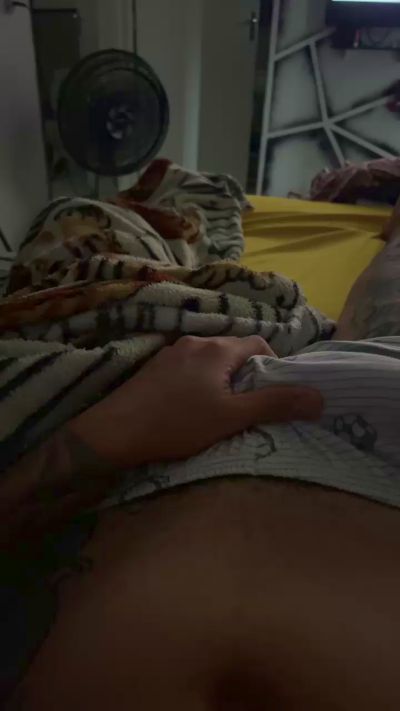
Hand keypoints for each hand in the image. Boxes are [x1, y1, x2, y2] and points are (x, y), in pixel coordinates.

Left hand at [69, 336, 322, 468]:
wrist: (115, 432)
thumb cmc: (177, 424)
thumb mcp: (232, 417)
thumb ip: (275, 404)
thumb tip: (318, 397)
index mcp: (218, 348)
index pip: (259, 344)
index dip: (272, 367)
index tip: (271, 396)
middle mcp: (195, 341)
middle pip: (235, 351)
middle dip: (247, 376)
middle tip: (246, 408)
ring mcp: (171, 352)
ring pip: (211, 360)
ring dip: (223, 380)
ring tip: (219, 411)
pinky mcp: (155, 367)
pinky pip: (190, 368)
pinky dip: (200, 383)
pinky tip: (190, 408)